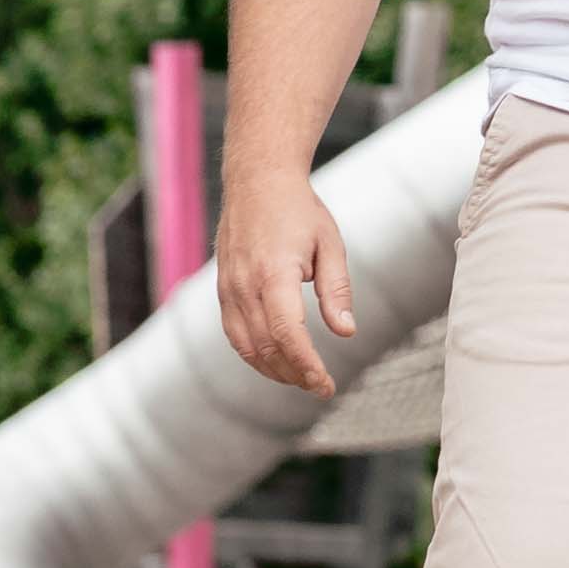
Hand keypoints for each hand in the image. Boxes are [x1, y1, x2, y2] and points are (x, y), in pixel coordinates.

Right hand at [216, 181, 361, 396]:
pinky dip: (254, 355)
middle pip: (266, 347)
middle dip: (295, 374)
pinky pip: (234, 334)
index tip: (325, 384)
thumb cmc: (299, 210)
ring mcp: (228, 289)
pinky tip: (277, 362)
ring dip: (274, 370)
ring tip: (303, 379)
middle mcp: (244, 285)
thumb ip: (337, 291)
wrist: (257, 181)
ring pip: (246, 347)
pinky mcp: (223, 291)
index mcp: (274, 273)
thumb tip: (346, 332)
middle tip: (322, 386)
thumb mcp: (331, 245)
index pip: (287, 334)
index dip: (306, 364)